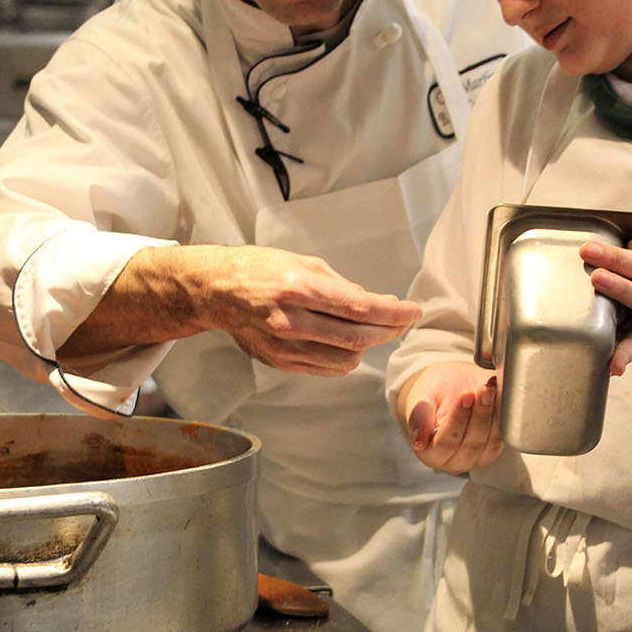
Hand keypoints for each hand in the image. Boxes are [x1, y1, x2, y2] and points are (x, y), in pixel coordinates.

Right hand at [192, 245, 420, 375]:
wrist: (218, 291)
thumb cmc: (261, 270)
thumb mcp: (304, 263)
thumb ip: (342, 286)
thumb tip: (378, 303)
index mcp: (299, 289)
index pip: (359, 309)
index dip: (393, 313)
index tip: (413, 311)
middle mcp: (291, 321)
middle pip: (357, 337)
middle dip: (388, 330)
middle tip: (402, 321)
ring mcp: (284, 346)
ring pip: (345, 358)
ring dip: (367, 346)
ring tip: (373, 330)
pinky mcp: (280, 362)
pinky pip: (326, 368)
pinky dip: (345, 357)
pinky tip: (348, 343)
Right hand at [400, 362, 503, 474]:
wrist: (450, 388)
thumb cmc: (433, 393)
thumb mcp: (420, 397)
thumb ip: (418, 415)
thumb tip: (419, 441)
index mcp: (428, 453)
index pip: (445, 443)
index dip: (458, 419)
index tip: (466, 395)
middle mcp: (451, 461)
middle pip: (470, 444)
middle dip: (480, 414)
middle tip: (484, 389)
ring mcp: (474, 458)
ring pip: (489, 442)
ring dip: (494, 414)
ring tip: (492, 388)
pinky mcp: (492, 450)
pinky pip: (502, 437)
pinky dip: (504, 417)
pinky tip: (501, 396)